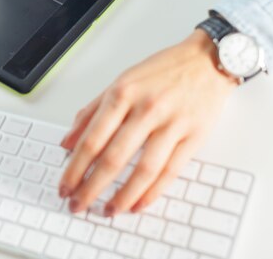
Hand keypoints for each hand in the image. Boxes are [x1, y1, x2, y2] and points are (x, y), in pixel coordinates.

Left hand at [59, 29, 237, 215]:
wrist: (207, 60)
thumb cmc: (163, 71)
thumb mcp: (121, 82)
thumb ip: (91, 112)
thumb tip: (67, 141)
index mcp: (122, 94)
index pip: (92, 139)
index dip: (75, 168)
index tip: (65, 186)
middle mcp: (145, 109)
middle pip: (113, 158)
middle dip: (91, 188)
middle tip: (78, 205)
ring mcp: (171, 124)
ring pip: (143, 170)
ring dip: (122, 197)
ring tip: (108, 211)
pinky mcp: (193, 137)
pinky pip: (170, 172)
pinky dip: (152, 193)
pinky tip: (137, 204)